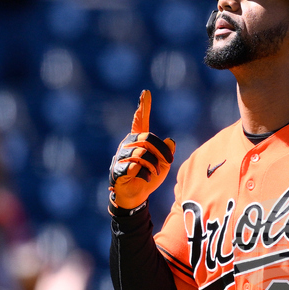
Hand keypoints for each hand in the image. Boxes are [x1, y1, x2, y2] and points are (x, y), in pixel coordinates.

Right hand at [109, 90, 174, 211]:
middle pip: (147, 139)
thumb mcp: (163, 165)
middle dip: (160, 151)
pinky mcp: (118, 170)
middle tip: (168, 162)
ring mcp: (121, 157)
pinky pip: (135, 167)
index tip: (146, 93)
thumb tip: (171, 141)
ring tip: (154, 174)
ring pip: (142, 154)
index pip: (141, 121)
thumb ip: (167, 153)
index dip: (144, 107)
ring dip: (153, 166)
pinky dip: (145, 175)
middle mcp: (127, 145)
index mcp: (138, 141)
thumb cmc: (148, 178)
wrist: (136, 197)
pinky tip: (146, 179)